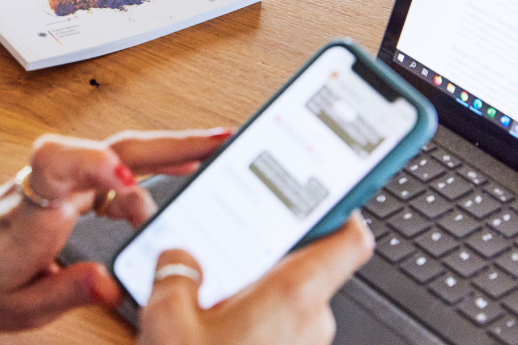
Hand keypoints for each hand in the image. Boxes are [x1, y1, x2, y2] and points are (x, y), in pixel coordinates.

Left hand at [0, 128, 230, 331]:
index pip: (56, 168)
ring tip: (220, 151)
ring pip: (118, 151)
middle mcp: (47, 186)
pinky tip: (185, 171)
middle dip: (164, 143)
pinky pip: (116, 165)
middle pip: (107, 148)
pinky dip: (154, 164)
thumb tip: (108, 284)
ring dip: (169, 149)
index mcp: (31, 215)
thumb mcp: (13, 305)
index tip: (125, 180)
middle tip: (219, 141)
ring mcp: (59, 180)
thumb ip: (64, 291)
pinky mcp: (69, 183)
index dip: (92, 166)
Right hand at [138, 213, 374, 344]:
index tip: (328, 187)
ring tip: (204, 292)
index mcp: (294, 294)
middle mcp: (312, 323)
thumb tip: (178, 258)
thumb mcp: (167, 318)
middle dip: (264, 254)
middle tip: (225, 242)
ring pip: (287, 304)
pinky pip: (277, 334)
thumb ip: (175, 271)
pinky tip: (208, 329)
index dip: (342, 207)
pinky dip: (249, 325)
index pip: (349, 239)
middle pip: (305, 267)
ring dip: (252, 294)